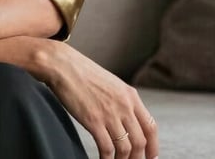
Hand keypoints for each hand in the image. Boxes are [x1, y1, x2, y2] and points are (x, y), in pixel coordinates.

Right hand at [40, 41, 158, 158]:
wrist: (61, 64)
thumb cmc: (81, 71)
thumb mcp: (110, 83)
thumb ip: (121, 100)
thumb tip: (126, 120)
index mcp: (129, 95)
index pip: (151, 127)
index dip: (153, 147)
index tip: (150, 157)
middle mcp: (124, 105)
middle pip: (140, 142)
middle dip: (138, 158)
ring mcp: (109, 113)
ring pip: (125, 148)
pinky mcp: (93, 120)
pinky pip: (107, 148)